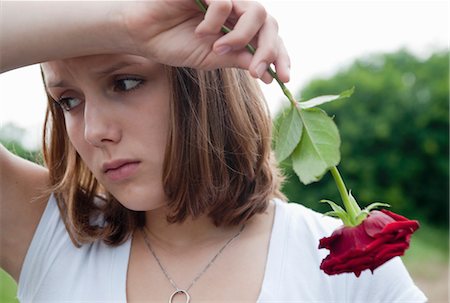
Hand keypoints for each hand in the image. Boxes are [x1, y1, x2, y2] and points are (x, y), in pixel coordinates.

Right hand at [121, 0, 289, 83]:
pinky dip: (215, 22)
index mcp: (240, 29)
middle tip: (256, 72)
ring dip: (240, 37)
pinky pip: (226, 2)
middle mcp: (237, 12)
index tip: (284, 79)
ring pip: (255, 11)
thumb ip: (240, 60)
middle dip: (267, 50)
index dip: (280, 56)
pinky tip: (200, 31)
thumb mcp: (213, 60)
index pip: (270, 38)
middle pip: (270, 23)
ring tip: (218, 49)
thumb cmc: (176, 44)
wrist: (145, 35)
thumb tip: (269, 74)